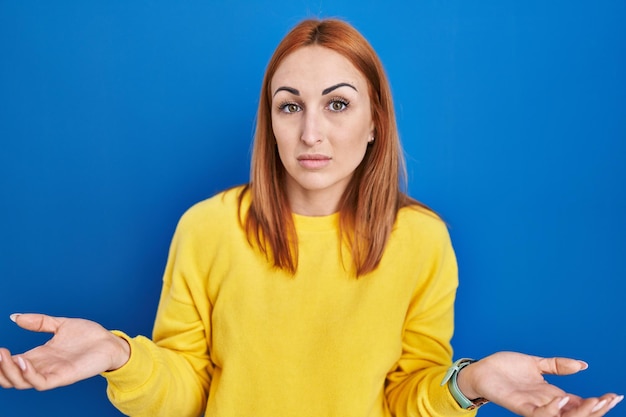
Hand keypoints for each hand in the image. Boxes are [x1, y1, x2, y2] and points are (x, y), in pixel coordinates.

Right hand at [0, 313, 129, 389]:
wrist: (111, 342)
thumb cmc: (89, 336)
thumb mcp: (60, 325)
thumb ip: (38, 322)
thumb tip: (14, 316)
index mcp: (39, 356)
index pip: (11, 364)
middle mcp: (42, 367)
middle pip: (11, 377)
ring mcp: (52, 373)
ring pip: (21, 382)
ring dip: (8, 371)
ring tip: (2, 356)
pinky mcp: (64, 377)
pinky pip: (41, 383)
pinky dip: (29, 375)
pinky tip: (23, 361)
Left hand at [457, 351, 622, 415]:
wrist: (480, 370)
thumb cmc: (505, 368)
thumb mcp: (535, 363)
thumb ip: (557, 365)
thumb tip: (583, 364)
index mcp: (551, 393)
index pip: (580, 403)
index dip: (597, 402)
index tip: (614, 396)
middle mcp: (544, 403)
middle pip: (575, 414)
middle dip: (595, 409)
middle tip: (608, 400)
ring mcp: (532, 406)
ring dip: (579, 412)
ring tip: (594, 402)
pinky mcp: (518, 406)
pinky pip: (538, 413)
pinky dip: (552, 407)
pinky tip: (562, 397)